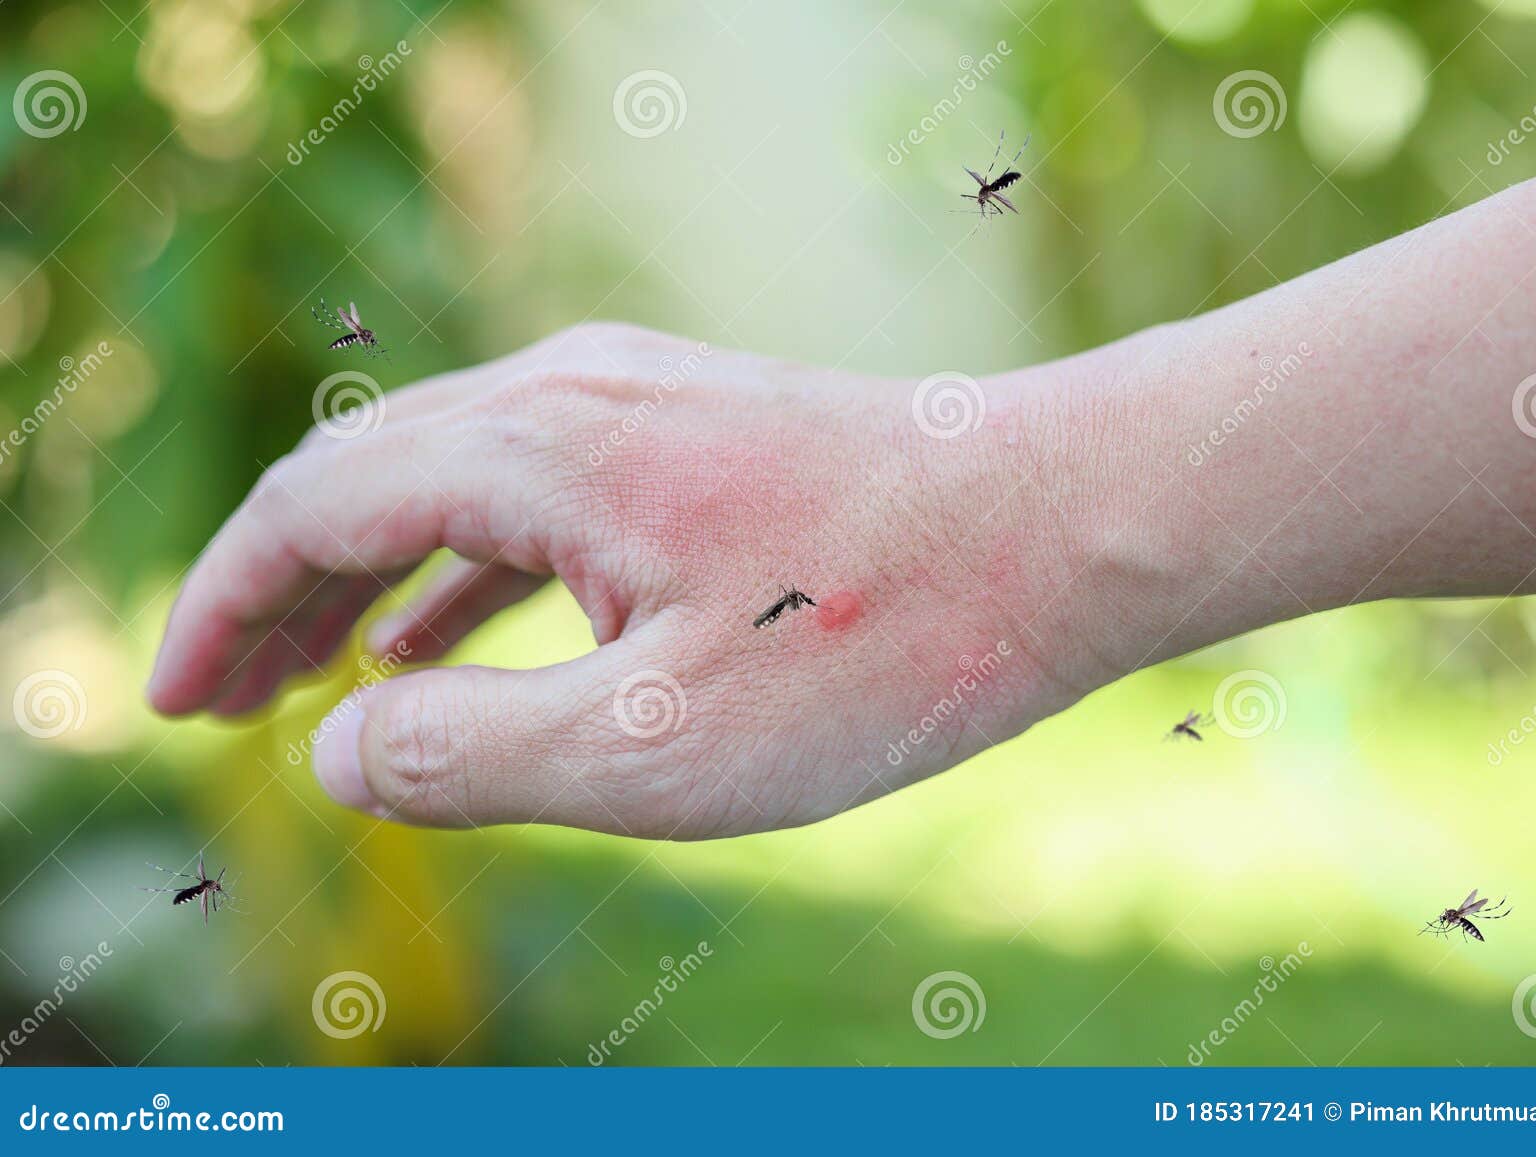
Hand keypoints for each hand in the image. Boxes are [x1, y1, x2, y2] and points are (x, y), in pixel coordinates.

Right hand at [147, 323, 1113, 835]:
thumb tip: (338, 749)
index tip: (178, 702)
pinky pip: (537, 499)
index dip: (223, 610)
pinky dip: (465, 576)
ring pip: (450, 488)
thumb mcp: (655, 745)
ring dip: (365, 586)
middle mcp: (571, 393)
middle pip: (364, 482)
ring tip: (311, 679)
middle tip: (218, 701)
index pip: (310, 510)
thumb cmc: (880, 641)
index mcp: (535, 450)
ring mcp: (640, 402)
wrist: (1063, 528)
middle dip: (278, 597)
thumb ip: (469, 755)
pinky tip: (446, 640)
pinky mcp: (697, 435)